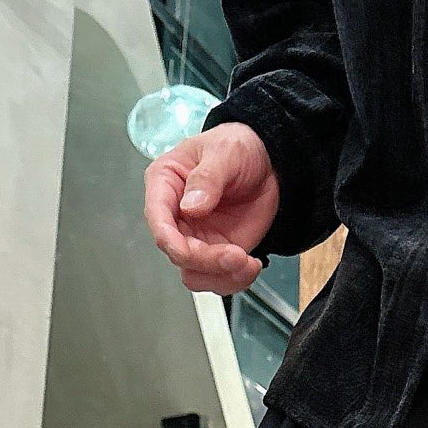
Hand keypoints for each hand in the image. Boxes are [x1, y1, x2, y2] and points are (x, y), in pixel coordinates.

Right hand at [144, 123, 278, 294]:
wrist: (269, 162)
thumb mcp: (225, 152)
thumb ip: (207, 178)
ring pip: (195, 274)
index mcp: (165, 184)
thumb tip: (191, 207)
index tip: (192, 252)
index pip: (158, 220)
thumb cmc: (238, 147)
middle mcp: (176, 216)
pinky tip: (252, 265)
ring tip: (248, 263)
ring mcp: (197, 237)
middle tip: (237, 255)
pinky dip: (235, 280)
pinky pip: (217, 278)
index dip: (171, 242)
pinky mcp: (217, 252)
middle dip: (208, 262)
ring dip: (222, 277)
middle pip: (178, 253)